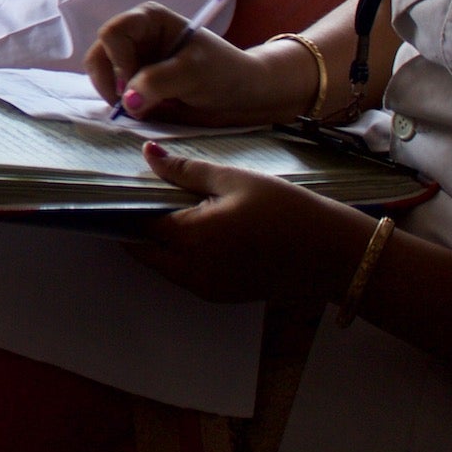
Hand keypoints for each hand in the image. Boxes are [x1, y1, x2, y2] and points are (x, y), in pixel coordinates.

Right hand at [85, 2, 317, 126]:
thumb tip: (127, 102)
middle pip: (99, 54)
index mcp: (148, 20)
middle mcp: (136, 37)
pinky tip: (146, 112)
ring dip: (116, 97)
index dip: (117, 61)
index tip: (135, 85)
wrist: (244, 95)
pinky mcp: (137, 85)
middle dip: (111, 82)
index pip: (112, 34)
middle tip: (132, 105)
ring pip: (103, 77)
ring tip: (144, 109)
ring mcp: (134, 61)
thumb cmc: (223, 72)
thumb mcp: (192, 73)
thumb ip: (157, 82)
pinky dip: (123, 107)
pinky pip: (115, 95)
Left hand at [132, 144, 369, 303]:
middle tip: (140, 200)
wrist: (331, 253)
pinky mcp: (220, 296)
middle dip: (136, 228)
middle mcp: (191, 270)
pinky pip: (184, 277)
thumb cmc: (286, 209)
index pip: (139, 224)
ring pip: (162, 267)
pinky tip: (193, 233)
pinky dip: (177, 258)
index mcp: (191, 237)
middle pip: (143, 251)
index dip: (126, 205)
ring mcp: (205, 288)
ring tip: (166, 212)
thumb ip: (186, 170)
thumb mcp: (235, 179)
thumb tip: (148, 155)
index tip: (120, 188)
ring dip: (156, 245)